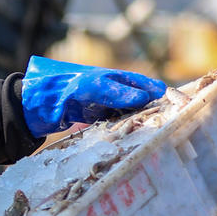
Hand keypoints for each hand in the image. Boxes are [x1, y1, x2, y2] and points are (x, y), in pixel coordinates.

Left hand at [20, 55, 165, 136]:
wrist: (40, 103)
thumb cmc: (68, 88)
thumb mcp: (95, 88)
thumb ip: (118, 93)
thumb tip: (145, 98)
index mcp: (117, 78)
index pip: (145, 85)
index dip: (160, 94)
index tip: (176, 105)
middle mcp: (115, 91)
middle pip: (141, 101)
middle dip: (154, 110)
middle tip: (169, 123)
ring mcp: (106, 105)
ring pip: (130, 113)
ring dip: (140, 121)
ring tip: (153, 132)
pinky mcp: (97, 119)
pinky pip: (116, 123)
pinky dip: (124, 128)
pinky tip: (131, 136)